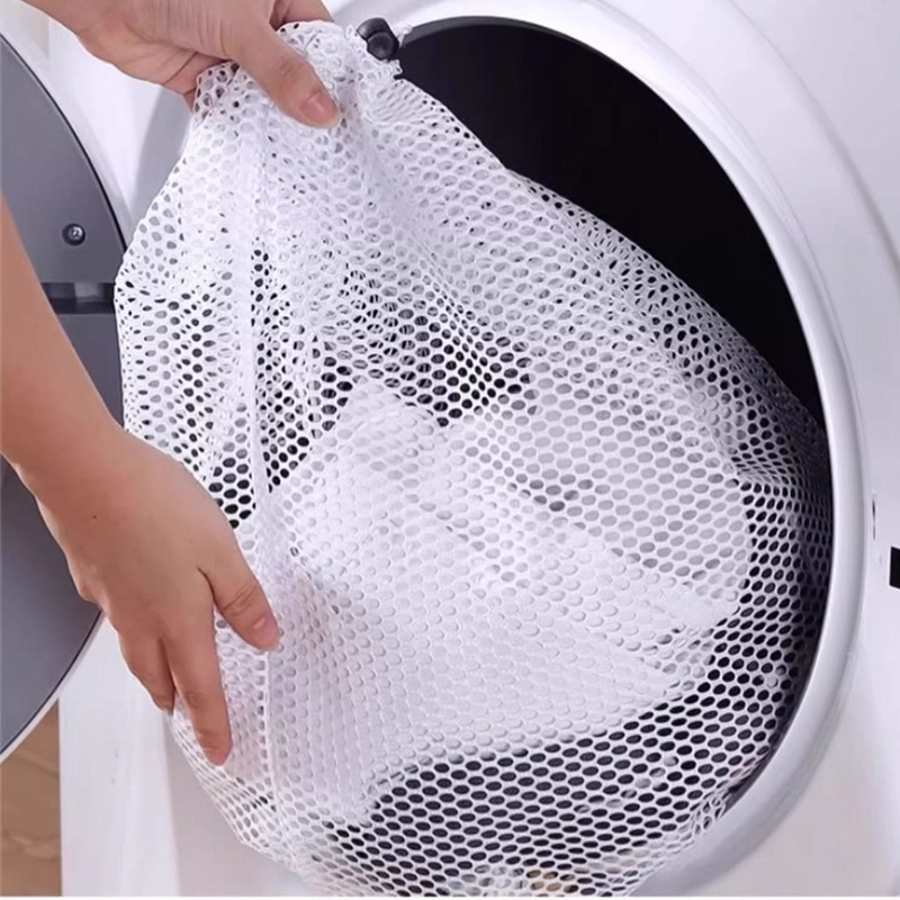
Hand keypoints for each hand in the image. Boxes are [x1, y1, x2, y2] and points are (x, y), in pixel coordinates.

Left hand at [29, 0, 339, 126]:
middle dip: (300, 108)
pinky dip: (235, 127)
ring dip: (268, 122)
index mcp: (279, 0)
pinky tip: (248, 142)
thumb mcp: (242, 26)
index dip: (333, 79)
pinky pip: (230, 109)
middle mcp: (257, 27)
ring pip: (262, 98)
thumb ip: (283, 71)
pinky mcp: (204, 78)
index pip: (321, 44)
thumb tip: (321, 108)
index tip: (342, 115)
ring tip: (285, 146)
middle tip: (316, 139)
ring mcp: (231, 54)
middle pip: (294, 77)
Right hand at [36, 425, 278, 764]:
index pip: (201, 688)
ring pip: (135, 652)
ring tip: (168, 677)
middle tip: (192, 716)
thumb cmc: (155, 506)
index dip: (212, 723)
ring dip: (155, 672)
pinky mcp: (93, 574)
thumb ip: (243, 598)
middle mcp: (140, 618)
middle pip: (160, 677)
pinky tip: (140, 611)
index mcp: (179, 619)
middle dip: (179, 703)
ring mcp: (111, 598)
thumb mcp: (221, 552)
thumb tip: (266, 638)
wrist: (84, 473)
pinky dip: (135, 631)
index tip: (220, 751)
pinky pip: (118, 618)